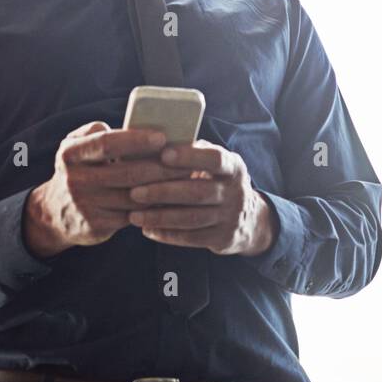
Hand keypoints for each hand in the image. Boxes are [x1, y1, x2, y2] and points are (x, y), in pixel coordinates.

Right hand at [24, 121, 197, 257]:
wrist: (56, 213)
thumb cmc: (80, 171)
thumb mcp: (76, 147)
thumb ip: (95, 132)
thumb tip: (126, 125)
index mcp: (70, 153)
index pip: (107, 144)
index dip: (136, 140)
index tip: (162, 137)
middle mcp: (75, 179)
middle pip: (128, 172)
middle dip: (162, 166)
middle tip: (188, 161)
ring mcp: (85, 205)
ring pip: (135, 195)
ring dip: (164, 187)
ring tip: (186, 178)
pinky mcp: (96, 225)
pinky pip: (134, 214)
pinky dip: (155, 206)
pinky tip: (172, 198)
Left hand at [124, 139, 276, 256]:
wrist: (247, 219)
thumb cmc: (216, 182)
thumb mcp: (214, 164)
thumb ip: (191, 154)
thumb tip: (152, 144)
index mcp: (233, 167)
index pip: (215, 159)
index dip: (190, 157)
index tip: (163, 155)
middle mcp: (236, 192)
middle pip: (198, 192)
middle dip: (164, 192)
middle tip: (134, 192)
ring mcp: (231, 217)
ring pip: (192, 218)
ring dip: (160, 217)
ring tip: (134, 215)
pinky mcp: (223, 238)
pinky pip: (191, 238)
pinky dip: (167, 234)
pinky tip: (147, 229)